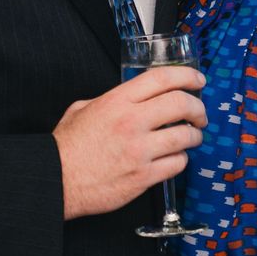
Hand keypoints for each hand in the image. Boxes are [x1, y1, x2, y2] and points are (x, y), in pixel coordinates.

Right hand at [54, 66, 206, 219]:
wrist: (56, 179)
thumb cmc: (67, 148)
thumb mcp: (82, 109)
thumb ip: (110, 100)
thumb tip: (130, 98)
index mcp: (117, 101)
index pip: (162, 78)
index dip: (187, 76)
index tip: (197, 80)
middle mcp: (131, 122)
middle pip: (182, 103)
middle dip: (198, 107)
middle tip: (200, 114)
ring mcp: (139, 150)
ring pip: (185, 136)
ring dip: (194, 136)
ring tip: (191, 137)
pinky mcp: (143, 177)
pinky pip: (177, 164)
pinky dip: (180, 159)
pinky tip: (174, 158)